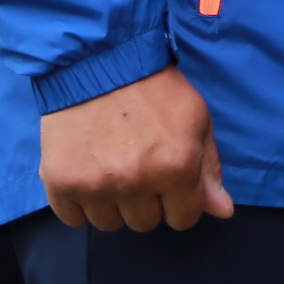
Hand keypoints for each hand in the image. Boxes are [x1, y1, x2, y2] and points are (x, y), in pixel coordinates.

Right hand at [40, 65, 231, 232]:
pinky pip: (72, 219)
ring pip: (109, 224)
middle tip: (138, 165)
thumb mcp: (196, 119)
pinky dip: (79, 204)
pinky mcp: (60, 181)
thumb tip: (222, 212)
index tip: (169, 180)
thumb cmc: (154, 88)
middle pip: (145, 223)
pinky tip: (88, 173)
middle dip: (147, 200)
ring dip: (113, 203)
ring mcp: (95, 185)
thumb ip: (209, 169)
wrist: (98, 59)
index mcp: (176, 167)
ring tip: (111, 166)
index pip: (183, 219)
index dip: (179, 201)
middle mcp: (135, 181)